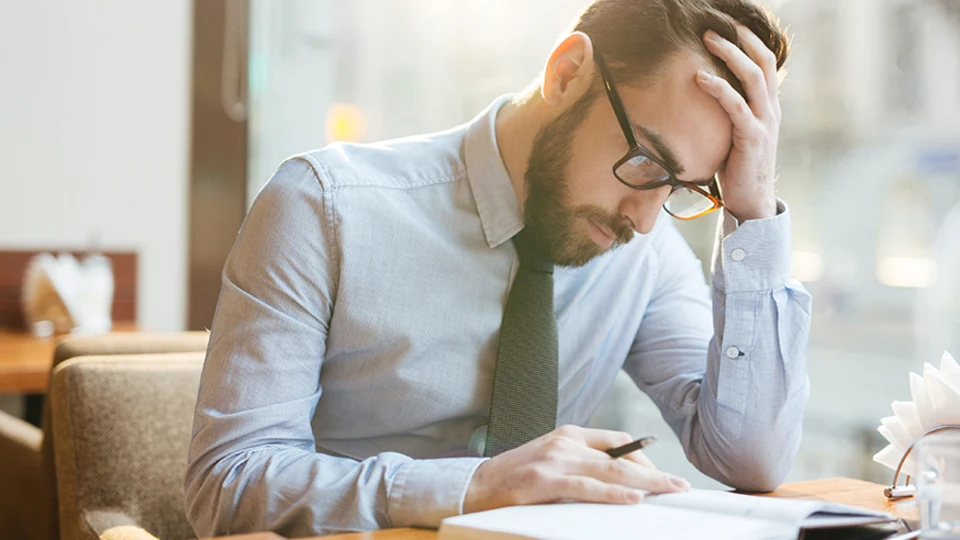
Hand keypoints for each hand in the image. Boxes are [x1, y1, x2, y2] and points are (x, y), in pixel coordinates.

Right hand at [463, 425, 690, 513]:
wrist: (475, 486)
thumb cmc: (515, 479)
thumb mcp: (551, 462)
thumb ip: (580, 465)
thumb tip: (618, 482)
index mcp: (568, 434)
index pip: (616, 441)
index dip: (643, 457)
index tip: (662, 475)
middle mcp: (564, 442)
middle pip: (620, 456)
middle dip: (654, 472)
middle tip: (680, 486)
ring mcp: (555, 460)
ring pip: (610, 471)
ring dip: (645, 483)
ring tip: (669, 491)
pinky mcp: (545, 481)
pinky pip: (587, 488)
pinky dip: (613, 495)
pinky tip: (633, 500)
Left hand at [696, 24, 780, 221]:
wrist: (751, 202)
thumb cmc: (738, 170)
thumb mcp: (737, 135)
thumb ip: (731, 115)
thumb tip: (709, 99)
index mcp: (769, 107)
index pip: (765, 63)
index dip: (751, 40)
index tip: (732, 24)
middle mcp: (771, 110)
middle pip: (762, 61)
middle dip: (741, 37)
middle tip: (716, 23)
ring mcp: (764, 122)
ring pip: (752, 76)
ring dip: (730, 53)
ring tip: (707, 38)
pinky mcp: (752, 137)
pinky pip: (735, 105)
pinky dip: (718, 88)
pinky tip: (699, 77)